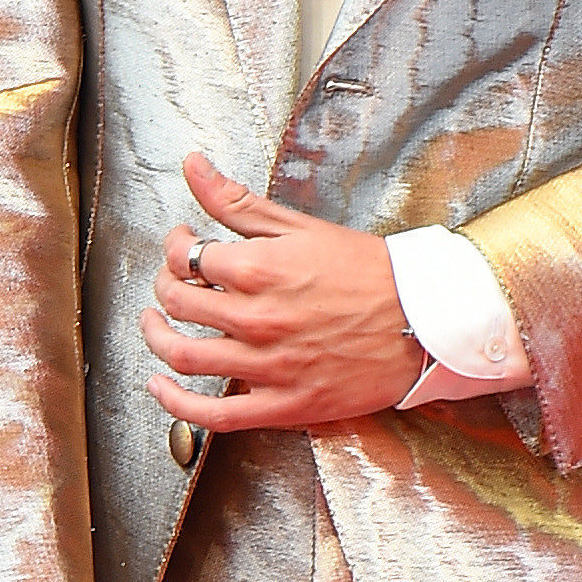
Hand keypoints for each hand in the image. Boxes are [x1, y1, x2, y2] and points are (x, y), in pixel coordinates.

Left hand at [140, 154, 422, 433]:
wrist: (426, 323)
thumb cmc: (372, 274)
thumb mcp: (302, 227)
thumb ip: (239, 202)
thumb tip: (193, 167)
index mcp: (260, 269)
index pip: (185, 257)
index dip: (175, 247)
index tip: (183, 244)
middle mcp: (256, 318)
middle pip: (177, 303)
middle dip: (163, 286)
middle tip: (171, 281)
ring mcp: (268, 366)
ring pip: (182, 356)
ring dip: (155, 338)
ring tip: (155, 326)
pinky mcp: (283, 405)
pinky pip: (213, 414)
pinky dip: (175, 402)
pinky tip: (160, 387)